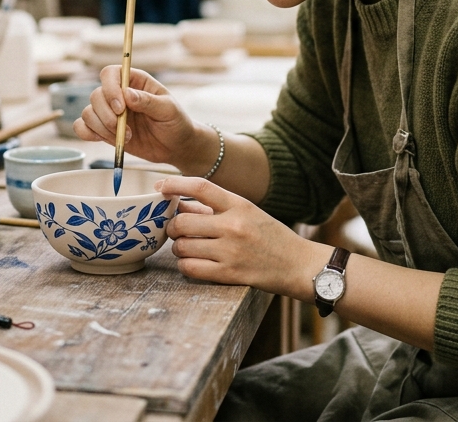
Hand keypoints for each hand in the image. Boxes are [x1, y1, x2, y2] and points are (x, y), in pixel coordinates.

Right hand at [74, 66, 201, 166]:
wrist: (175, 146)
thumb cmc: (175, 122)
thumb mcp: (168, 110)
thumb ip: (148, 101)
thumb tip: (127, 94)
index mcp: (134, 81)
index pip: (110, 73)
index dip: (110, 88)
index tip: (120, 107)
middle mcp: (118, 94)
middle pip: (96, 95)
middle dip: (106, 114)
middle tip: (125, 129)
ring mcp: (110, 113)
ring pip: (88, 113)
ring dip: (102, 127)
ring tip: (125, 138)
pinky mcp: (104, 130)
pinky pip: (82, 127)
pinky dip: (88, 134)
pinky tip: (105, 139)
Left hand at [158, 177, 322, 297]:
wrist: (298, 265)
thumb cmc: (271, 236)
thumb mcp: (247, 213)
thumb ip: (213, 207)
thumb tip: (178, 202)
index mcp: (239, 205)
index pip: (200, 187)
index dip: (174, 185)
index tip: (159, 187)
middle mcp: (233, 226)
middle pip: (182, 221)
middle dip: (172, 227)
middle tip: (176, 230)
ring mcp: (230, 251)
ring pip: (182, 247)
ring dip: (178, 247)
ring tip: (187, 247)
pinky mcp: (229, 274)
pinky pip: (189, 268)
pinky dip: (185, 265)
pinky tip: (192, 262)